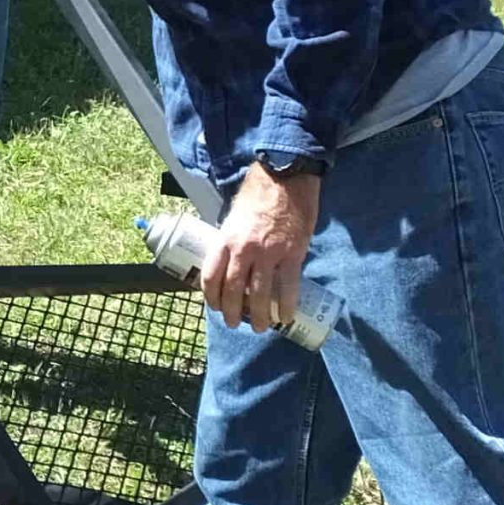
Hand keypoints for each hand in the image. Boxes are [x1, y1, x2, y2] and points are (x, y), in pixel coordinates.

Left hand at [201, 161, 320, 332]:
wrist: (286, 177)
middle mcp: (243, 249)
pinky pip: (288, 288)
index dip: (211, 298)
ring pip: (260, 295)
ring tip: (259, 327)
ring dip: (258, 316)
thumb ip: (231, 239)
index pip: (211, 276)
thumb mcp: (234, 216)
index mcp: (225, 239)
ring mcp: (269, 254)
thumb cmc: (258, 194)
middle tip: (235, 324)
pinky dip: (286, 306)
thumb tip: (229, 260)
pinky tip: (285, 317)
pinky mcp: (292, 255)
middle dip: (232, 313)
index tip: (215, 308)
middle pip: (233, 291)